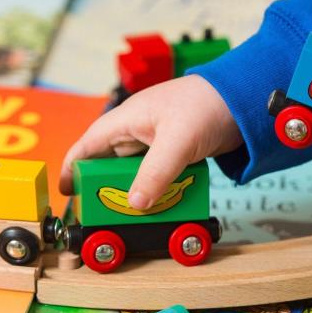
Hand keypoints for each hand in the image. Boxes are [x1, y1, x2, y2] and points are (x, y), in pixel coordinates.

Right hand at [59, 75, 242, 209]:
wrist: (245, 97)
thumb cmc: (207, 104)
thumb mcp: (177, 142)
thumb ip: (156, 173)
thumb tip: (135, 203)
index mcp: (126, 120)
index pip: (87, 146)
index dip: (73, 169)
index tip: (66, 192)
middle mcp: (137, 130)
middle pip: (109, 164)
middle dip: (104, 188)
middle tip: (103, 213)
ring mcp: (156, 141)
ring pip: (134, 172)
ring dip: (134, 191)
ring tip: (132, 214)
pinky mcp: (174, 151)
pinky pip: (156, 174)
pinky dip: (156, 188)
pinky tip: (160, 203)